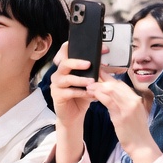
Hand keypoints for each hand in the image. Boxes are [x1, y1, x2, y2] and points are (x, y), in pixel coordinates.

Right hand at [51, 44, 93, 162]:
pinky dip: (80, 92)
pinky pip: (68, 92)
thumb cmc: (81, 96)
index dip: (76, 47)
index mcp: (66, 67)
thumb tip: (106, 64)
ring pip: (66, 78)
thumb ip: (95, 73)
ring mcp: (56, 84)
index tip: (93, 48)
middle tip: (89, 64)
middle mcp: (59, 73)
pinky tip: (88, 94)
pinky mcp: (57, 95)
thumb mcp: (89, 82)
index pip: (65, 51)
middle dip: (77, 62)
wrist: (74, 115)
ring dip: (80, 79)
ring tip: (92, 82)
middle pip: (64, 62)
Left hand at [88, 73, 160, 162]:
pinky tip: (92, 94)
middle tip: (90, 80)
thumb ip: (125, 102)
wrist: (141, 145)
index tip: (99, 75)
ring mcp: (128, 108)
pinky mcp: (121, 116)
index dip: (109, 78)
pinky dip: (99, 95)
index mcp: (136, 99)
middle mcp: (133, 101)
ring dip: (98, 87)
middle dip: (101, 80)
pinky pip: (108, 101)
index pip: (121, 83)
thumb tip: (112, 95)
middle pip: (115, 84)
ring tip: (88, 87)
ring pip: (111, 90)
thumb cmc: (136, 131)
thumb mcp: (134, 113)